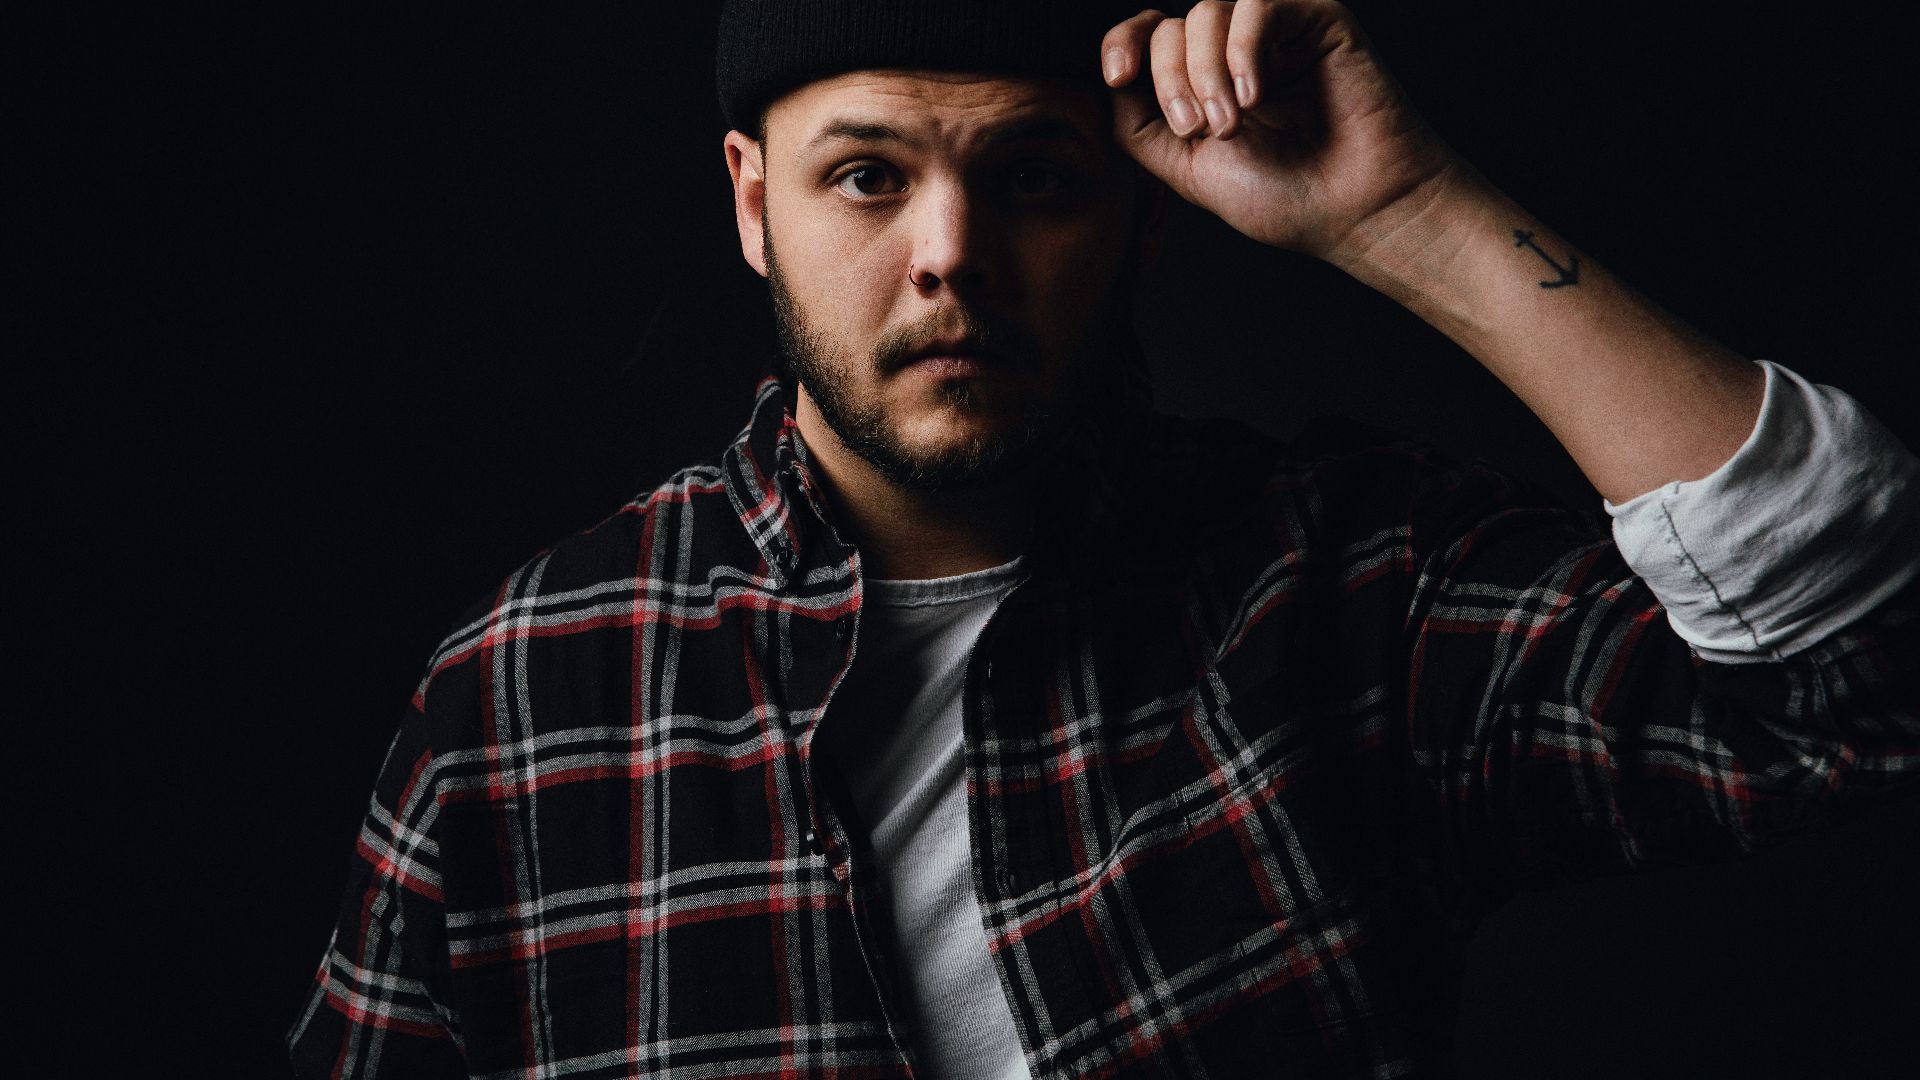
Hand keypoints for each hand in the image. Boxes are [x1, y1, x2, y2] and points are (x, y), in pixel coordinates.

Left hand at [1102, 1, 1460, 261]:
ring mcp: (1276, 32)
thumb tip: (1113, 80)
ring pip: (1208, 12)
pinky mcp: (1316, 19)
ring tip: (1233, 124)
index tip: (1116, 76)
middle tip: (1202, 130)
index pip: (1149, 35)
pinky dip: (1245, 49)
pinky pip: (1258, 5)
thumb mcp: (1185, 168)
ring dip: (1206, 72)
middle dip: (1171, 80)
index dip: (1123, 44)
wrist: (1354, 210)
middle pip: (1171, 27)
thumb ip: (1139, 125)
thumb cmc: (1282, 197)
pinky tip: (1257, 95)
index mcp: (1204, 81)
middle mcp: (1236, 51)